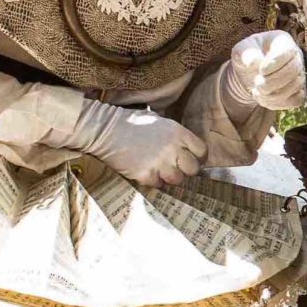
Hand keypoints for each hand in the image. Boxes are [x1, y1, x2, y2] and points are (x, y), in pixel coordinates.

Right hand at [90, 107, 205, 189]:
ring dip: (169, 177)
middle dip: (185, 170)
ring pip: (177, 179)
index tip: (191, 160)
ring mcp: (160, 162)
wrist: (105, 130)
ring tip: (158, 169)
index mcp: (178, 132)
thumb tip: (185, 149)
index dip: (198, 157)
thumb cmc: (131, 123)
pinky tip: (144, 170)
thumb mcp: (158, 121)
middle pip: (193, 168)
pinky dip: (153, 181)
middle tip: (174, 167)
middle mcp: (172, 148)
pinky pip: (158, 184)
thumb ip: (174, 135)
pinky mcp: (146, 174)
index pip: (201, 151)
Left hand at [225, 29, 306, 112]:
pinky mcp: (300, 92)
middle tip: (257, 84)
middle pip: (294, 71)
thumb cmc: (249, 57)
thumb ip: (244, 54)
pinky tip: (265, 99)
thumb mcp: (241, 51)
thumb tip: (253, 62)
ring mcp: (300, 75)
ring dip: (274, 94)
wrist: (253, 72)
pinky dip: (279, 103)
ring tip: (257, 91)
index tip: (260, 70)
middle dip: (273, 81)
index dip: (275, 63)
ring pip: (295, 87)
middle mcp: (296, 57)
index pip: (287, 52)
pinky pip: (296, 100)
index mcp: (283, 41)